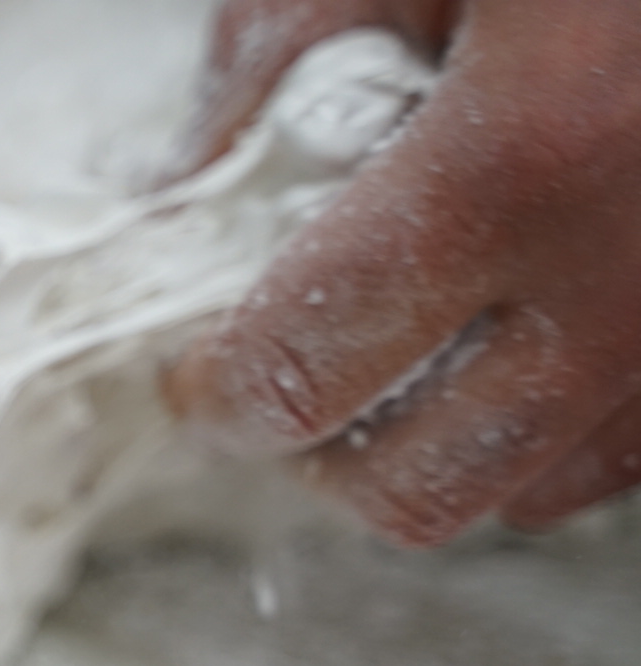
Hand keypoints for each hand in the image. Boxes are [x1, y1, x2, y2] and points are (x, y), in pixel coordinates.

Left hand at [162, 0, 640, 545]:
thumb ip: (272, 66)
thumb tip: (178, 189)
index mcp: (528, 157)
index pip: (306, 370)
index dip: (219, 395)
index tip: (195, 380)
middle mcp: (637, 272)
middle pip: (418, 488)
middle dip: (314, 455)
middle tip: (275, 387)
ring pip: (534, 492)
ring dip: (433, 452)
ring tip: (392, 360)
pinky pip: (629, 447)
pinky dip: (546, 428)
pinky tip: (506, 343)